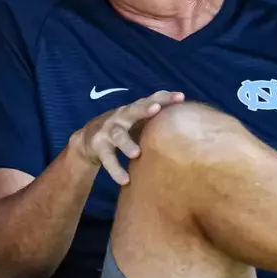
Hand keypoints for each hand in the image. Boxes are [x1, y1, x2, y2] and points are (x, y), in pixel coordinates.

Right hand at [69, 90, 183, 184]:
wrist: (87, 140)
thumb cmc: (122, 129)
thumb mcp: (136, 122)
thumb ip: (155, 120)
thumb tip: (189, 122)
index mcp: (133, 110)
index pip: (150, 99)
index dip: (164, 97)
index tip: (181, 97)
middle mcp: (120, 117)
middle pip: (132, 110)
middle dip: (143, 109)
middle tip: (156, 109)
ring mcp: (107, 131)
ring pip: (118, 136)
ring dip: (127, 144)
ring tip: (136, 154)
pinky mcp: (98, 146)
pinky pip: (108, 159)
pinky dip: (116, 170)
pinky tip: (125, 180)